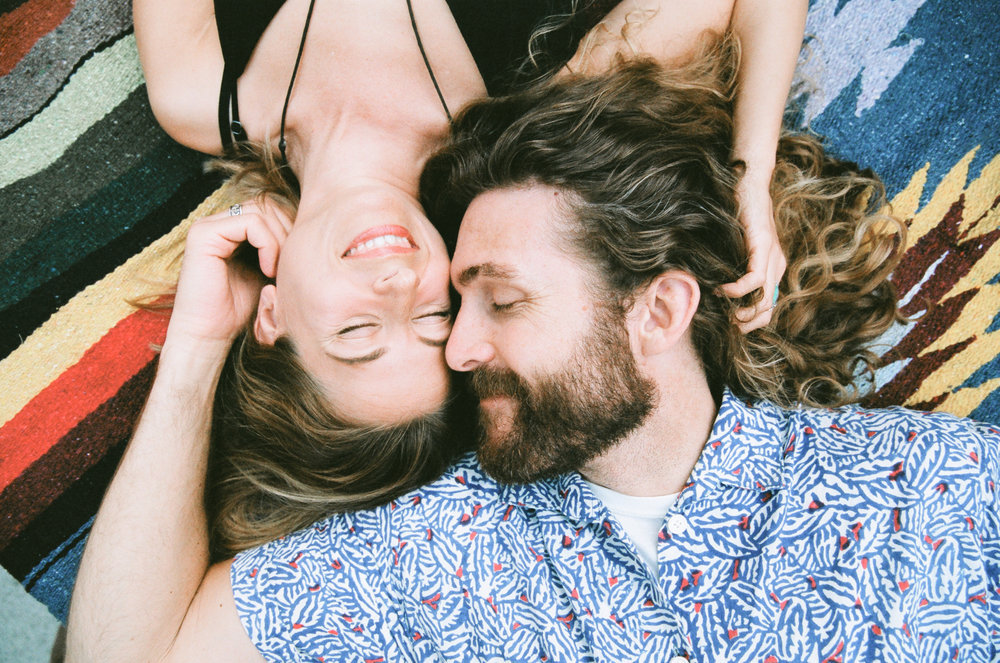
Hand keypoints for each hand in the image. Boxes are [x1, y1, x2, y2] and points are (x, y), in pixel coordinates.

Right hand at [165, 199, 291, 351]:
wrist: (209, 334)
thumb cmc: (240, 309)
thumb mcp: (268, 272)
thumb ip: (280, 247)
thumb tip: (310, 227)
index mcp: (231, 228)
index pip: (272, 209)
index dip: (291, 230)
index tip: (297, 262)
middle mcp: (218, 222)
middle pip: (269, 205)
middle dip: (288, 233)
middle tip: (290, 266)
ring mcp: (208, 226)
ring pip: (262, 211)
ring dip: (280, 240)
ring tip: (277, 271)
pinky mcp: (204, 234)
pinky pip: (250, 222)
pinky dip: (267, 244)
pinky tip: (267, 270)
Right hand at [720, 173, 786, 331]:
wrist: (747, 183)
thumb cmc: (736, 214)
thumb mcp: (735, 248)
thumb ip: (733, 267)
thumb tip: (715, 294)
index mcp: (773, 268)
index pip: (769, 308)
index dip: (751, 323)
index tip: (729, 323)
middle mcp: (777, 266)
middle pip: (768, 310)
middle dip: (746, 323)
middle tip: (725, 322)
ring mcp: (773, 257)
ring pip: (765, 300)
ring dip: (741, 310)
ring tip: (722, 306)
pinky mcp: (764, 247)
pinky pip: (754, 280)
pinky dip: (736, 290)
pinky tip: (721, 288)